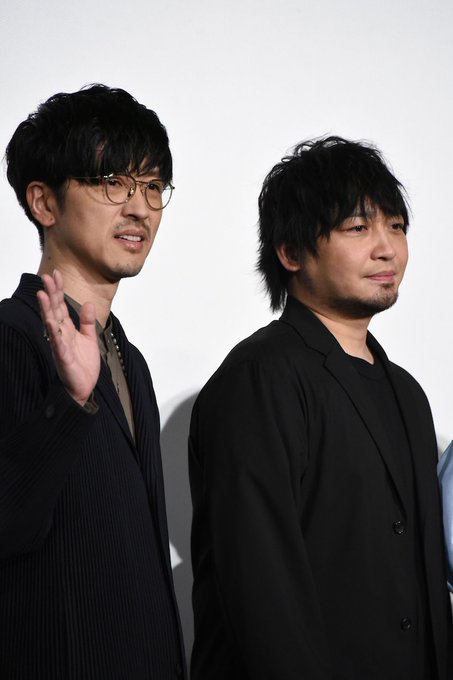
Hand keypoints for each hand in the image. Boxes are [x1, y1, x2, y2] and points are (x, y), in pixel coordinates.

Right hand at [37, 270, 100, 406]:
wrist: (83, 387)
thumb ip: (87, 321)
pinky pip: (57, 343)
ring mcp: (60, 344)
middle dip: (51, 293)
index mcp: (67, 328)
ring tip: (43, 294)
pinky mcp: (63, 356)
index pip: (61, 305)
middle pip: (54, 310)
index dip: (58, 289)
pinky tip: (51, 322)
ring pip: (51, 323)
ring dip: (47, 308)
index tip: (56, 274)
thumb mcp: (89, 338)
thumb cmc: (83, 364)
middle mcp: (61, 334)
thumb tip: (87, 303)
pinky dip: (55, 333)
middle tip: (47, 276)